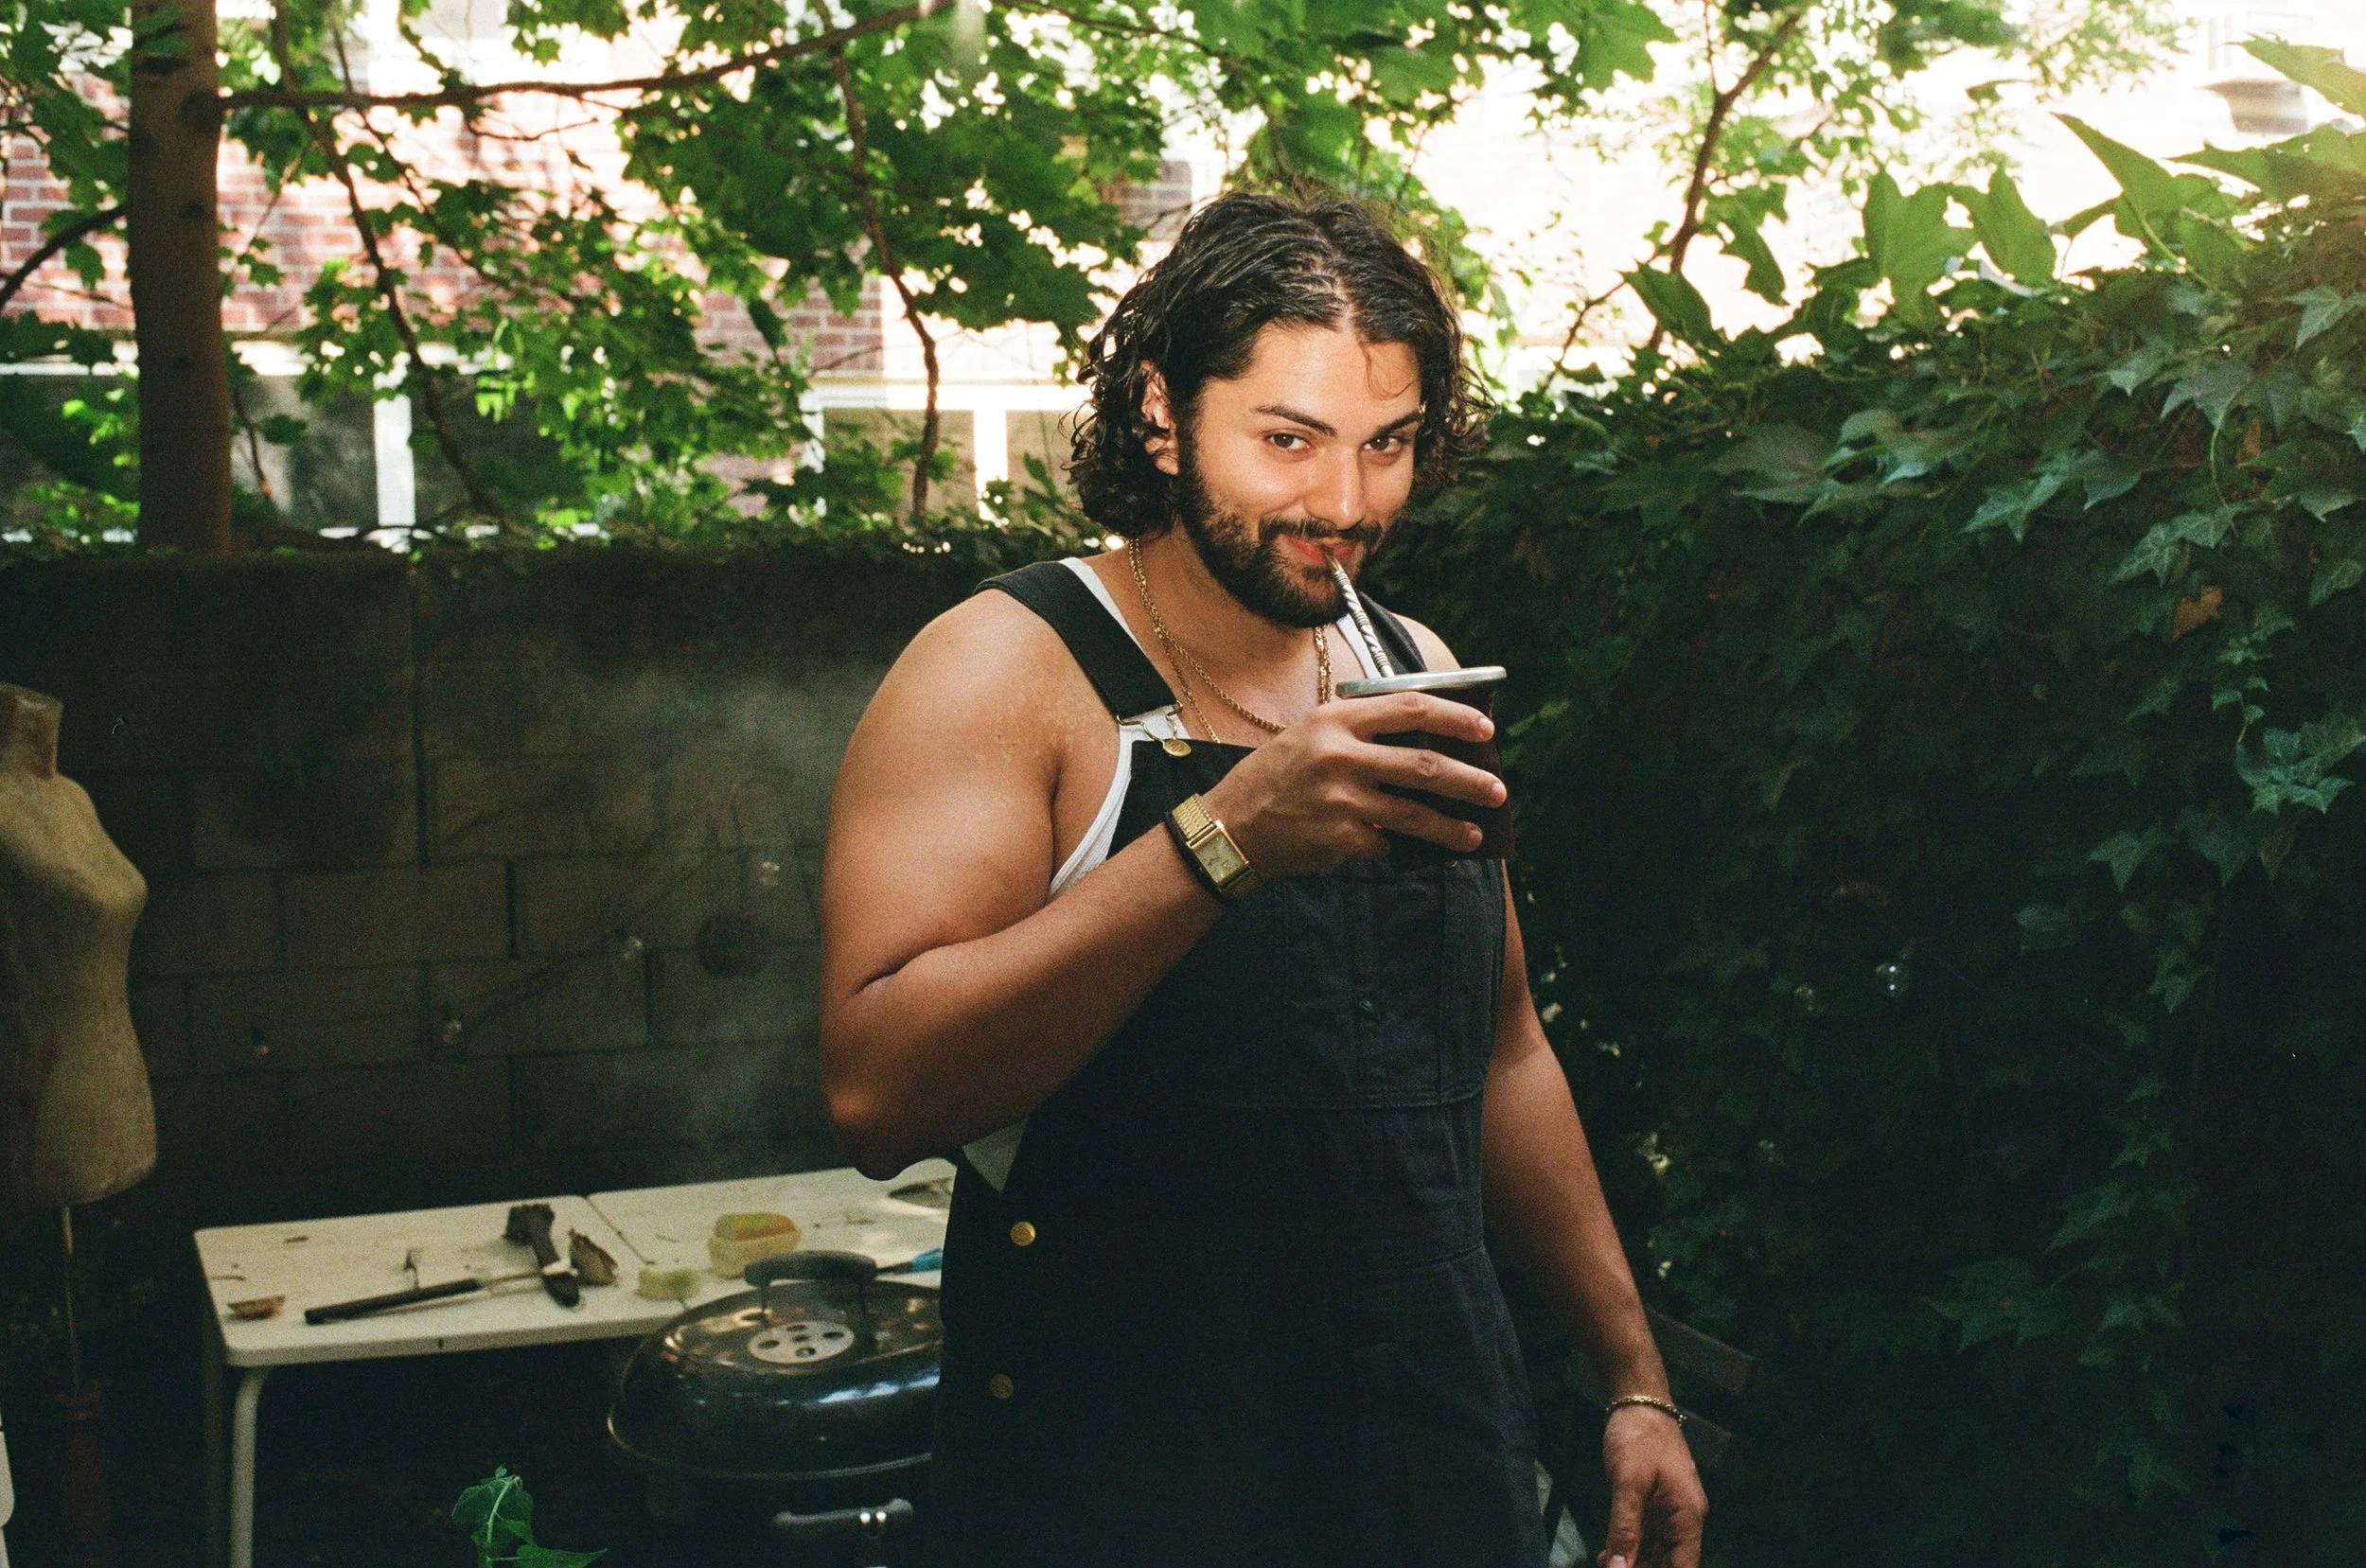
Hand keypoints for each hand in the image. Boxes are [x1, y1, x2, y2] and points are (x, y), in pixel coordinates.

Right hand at [1197, 691, 1504, 876]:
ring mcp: (1340, 799)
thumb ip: (1359, 730)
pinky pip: (1387, 841)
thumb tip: (1427, 742)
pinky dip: (1399, 845)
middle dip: (1469, 780)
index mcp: (1336, 720)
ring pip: (1415, 813)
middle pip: (1424, 764)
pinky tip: (1410, 849)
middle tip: (1496, 790)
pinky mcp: (1339, 837)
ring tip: (1474, 834)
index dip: (1454, 717)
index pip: (1410, 708)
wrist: (1232, 825)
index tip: (1484, 730)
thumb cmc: (1277, 776)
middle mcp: (1340, 755)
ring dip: (1452, 826)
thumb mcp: (1310, 734)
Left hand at [1597, 1406, 1706, 1567]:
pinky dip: (1631, 1547)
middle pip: (1670, 1563)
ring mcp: (1671, 1512)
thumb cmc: (1638, 1436)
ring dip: (1634, 1562)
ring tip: (1606, 1563)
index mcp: (1688, 1515)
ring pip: (1657, 1553)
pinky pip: (1647, 1536)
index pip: (1684, 1567)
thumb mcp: (1627, 1483)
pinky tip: (1609, 1553)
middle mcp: (1685, 1518)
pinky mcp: (1656, 1505)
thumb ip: (1624, 1528)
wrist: (1639, 1403)